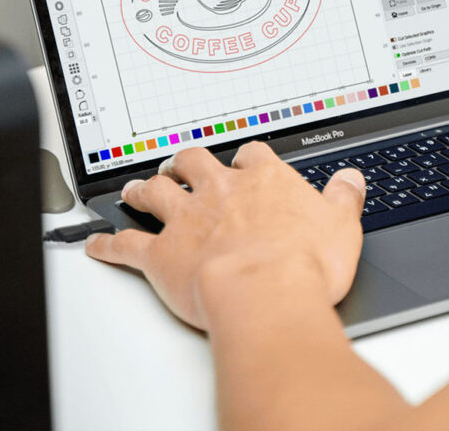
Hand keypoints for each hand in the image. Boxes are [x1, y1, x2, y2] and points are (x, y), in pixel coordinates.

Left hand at [85, 142, 365, 329]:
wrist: (265, 293)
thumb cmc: (304, 263)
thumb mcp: (343, 225)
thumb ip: (344, 197)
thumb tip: (351, 179)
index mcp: (263, 181)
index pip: (251, 154)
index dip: (246, 158)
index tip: (246, 163)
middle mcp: (220, 192)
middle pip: (194, 161)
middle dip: (184, 162)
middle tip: (180, 165)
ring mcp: (187, 220)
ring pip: (155, 191)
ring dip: (143, 189)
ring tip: (136, 188)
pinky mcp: (162, 254)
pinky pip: (127, 244)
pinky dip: (109, 244)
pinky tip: (98, 244)